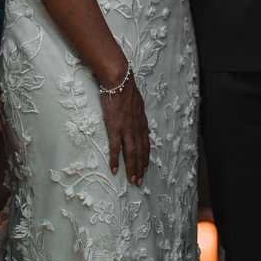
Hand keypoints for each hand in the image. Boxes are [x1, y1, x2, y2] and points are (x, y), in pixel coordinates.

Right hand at [99, 69, 150, 185]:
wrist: (119, 80)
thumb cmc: (125, 88)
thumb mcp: (136, 101)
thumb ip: (137, 112)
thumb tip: (137, 116)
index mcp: (141, 121)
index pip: (146, 143)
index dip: (145, 156)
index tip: (145, 167)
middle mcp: (137, 128)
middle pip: (140, 151)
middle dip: (140, 167)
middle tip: (139, 181)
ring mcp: (126, 129)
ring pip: (131, 153)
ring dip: (132, 168)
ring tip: (132, 180)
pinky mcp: (115, 128)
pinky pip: (116, 148)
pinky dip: (116, 160)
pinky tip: (115, 170)